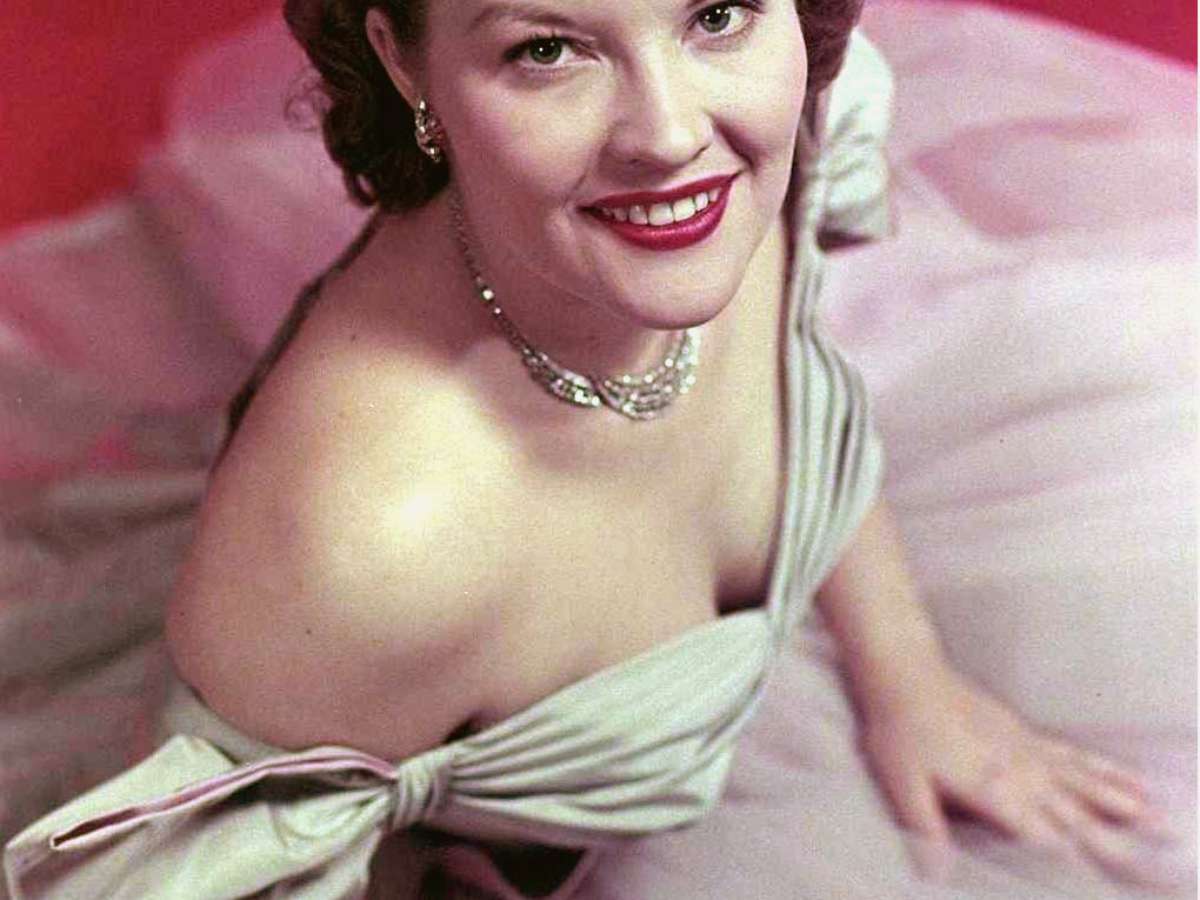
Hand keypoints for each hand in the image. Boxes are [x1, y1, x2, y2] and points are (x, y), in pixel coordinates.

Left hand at [853, 661, 1172, 881]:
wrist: (904, 674)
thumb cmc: (899, 731)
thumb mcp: (902, 784)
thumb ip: (926, 829)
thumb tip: (937, 876)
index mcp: (994, 790)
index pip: (1042, 838)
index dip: (1073, 864)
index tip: (1102, 881)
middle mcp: (1020, 773)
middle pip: (1076, 816)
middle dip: (1116, 843)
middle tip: (1155, 866)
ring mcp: (1028, 752)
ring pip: (1085, 785)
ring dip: (1122, 805)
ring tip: (1158, 822)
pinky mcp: (1027, 736)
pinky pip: (1076, 757)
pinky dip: (1105, 771)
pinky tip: (1131, 781)